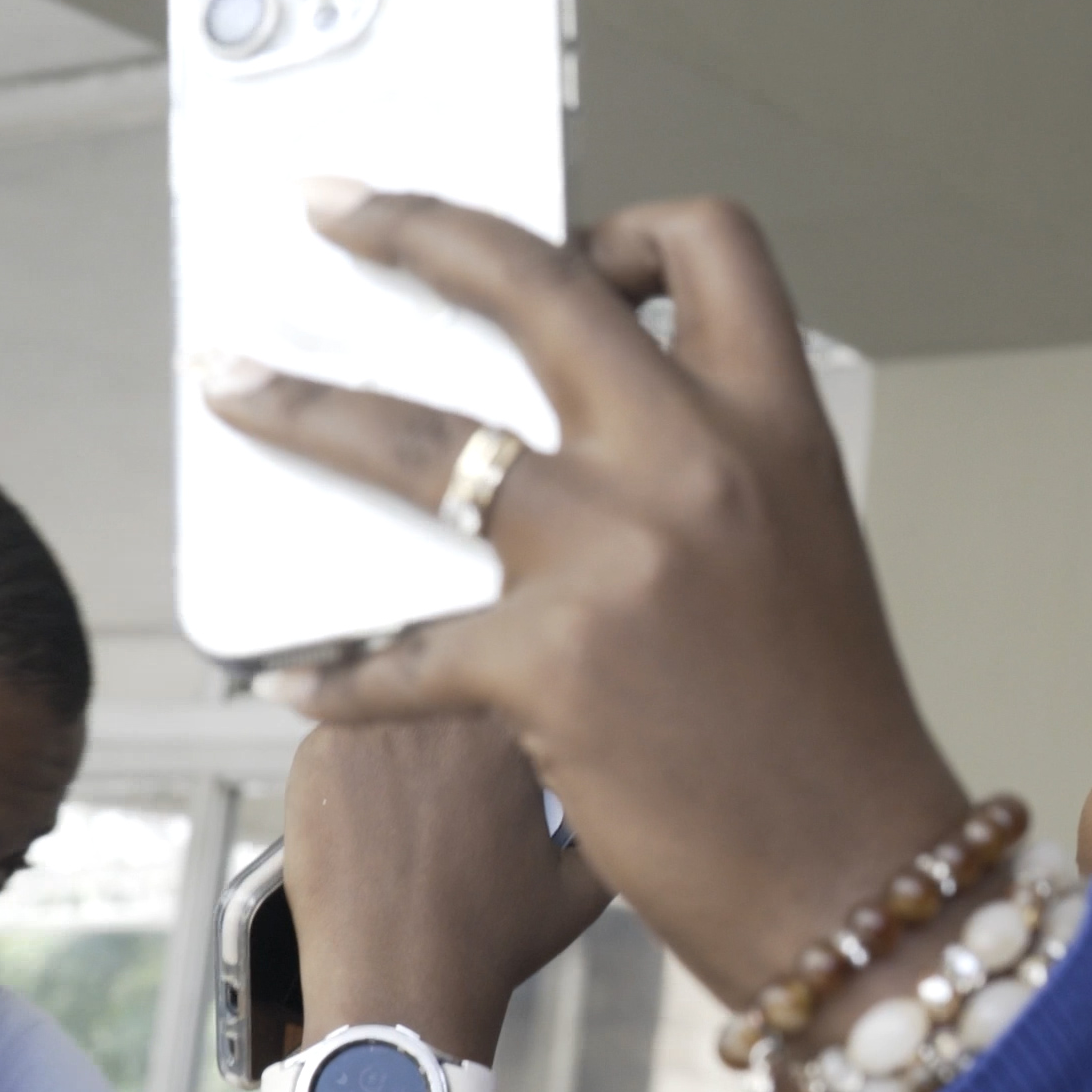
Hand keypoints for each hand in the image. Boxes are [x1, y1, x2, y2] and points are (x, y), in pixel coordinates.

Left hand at [203, 186, 970, 1003]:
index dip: (620, 223)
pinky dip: (345, 674)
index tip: (554, 237)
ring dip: (302, 406)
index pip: (709, 246)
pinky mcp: (550, 664)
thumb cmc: (831, 743)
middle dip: (413, 226)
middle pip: (531, 283)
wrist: (856, 881)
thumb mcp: (799, 561)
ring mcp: (618, 556)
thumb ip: (710, 482)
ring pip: (418, 440)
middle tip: (336, 210)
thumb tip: (576, 449)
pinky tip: (307, 684)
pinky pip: (404, 650)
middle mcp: (699, 463)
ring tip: (234, 390)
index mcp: (777, 430)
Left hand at [285, 715, 615, 1058]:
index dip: (513, 711)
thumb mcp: (582, 881)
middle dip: (456, 725)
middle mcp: (440, 708)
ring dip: (407, 736)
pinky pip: (341, 732)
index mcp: (512, 723)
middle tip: (458, 784)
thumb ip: (608, 815)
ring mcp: (370, 725)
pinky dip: (358, 764)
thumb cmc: (490, 941)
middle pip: (448, 683)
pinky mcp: (316, 753)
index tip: (506, 752)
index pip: (512, 677)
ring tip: (417, 806)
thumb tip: (621, 783)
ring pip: (395, 703)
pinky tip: (375, 817)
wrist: (399, 988)